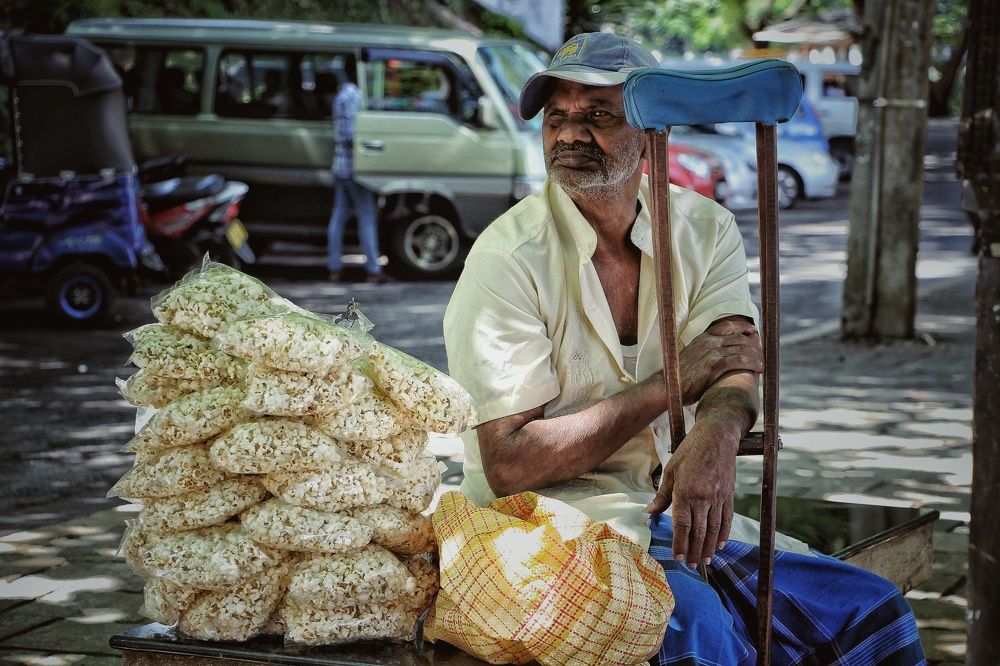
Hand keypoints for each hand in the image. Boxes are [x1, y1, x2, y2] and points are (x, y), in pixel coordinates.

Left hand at [644, 418, 738, 566]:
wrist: (717, 437)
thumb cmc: (689, 451)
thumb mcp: (671, 470)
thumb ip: (662, 495)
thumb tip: (650, 513)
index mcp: (685, 492)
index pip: (682, 525)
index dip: (680, 543)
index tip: (677, 557)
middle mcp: (703, 498)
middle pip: (699, 532)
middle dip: (694, 551)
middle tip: (690, 565)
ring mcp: (718, 498)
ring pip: (714, 529)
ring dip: (708, 547)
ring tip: (704, 560)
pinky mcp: (729, 496)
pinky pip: (727, 519)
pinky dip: (723, 534)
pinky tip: (719, 545)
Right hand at [678, 318, 761, 404]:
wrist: (667, 386)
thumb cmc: (678, 376)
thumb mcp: (690, 357)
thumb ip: (703, 353)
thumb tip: (715, 357)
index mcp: (702, 338)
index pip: (727, 325)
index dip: (743, 327)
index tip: (753, 331)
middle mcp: (708, 342)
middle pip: (739, 337)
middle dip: (754, 344)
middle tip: (762, 352)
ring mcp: (711, 353)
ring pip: (741, 349)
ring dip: (756, 355)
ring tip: (763, 362)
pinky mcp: (714, 366)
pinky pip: (739, 361)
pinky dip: (751, 364)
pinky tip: (759, 368)